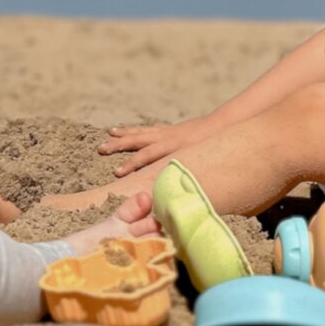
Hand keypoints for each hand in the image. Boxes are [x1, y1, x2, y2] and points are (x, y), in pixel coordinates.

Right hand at [97, 117, 212, 176]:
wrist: (223, 125)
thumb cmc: (214, 147)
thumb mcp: (201, 165)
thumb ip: (188, 180)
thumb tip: (178, 200)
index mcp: (172, 147)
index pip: (147, 156)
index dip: (132, 165)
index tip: (117, 173)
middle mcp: (165, 138)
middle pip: (138, 142)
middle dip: (119, 146)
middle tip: (101, 148)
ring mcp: (166, 132)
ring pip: (140, 134)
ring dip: (123, 136)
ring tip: (107, 136)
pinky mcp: (168, 130)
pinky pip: (147, 131)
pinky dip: (134, 131)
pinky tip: (123, 131)